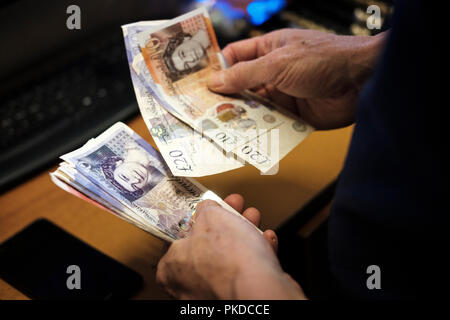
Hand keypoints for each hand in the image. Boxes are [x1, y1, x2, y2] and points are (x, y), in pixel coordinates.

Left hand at [156, 194, 305, 298]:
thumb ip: (206, 209)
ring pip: (230, 257)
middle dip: (227, 221)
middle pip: (208, 245)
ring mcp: (216, 292)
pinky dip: (257, 254)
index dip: (197, 216)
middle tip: (236, 207)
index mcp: (172, 267)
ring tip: (253, 218)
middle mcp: (190, 285)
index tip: (210, 206)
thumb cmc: (229, 258)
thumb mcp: (212, 215)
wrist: (260, 289)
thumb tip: (208, 208)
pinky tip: (265, 240)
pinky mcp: (240, 296)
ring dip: (245, 233)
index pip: (178, 238)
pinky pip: (247, 271)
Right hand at [208, 29, 385, 128]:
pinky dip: (257, 131)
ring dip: (238, 118)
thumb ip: (245, 75)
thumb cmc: (323, 59)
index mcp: (267, 51)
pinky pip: (269, 124)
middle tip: (201, 113)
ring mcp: (282, 95)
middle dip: (223, 99)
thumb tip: (215, 81)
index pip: (233, 58)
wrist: (361, 82)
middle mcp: (272, 73)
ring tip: (216, 129)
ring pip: (253, 108)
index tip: (196, 85)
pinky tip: (242, 139)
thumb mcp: (278, 64)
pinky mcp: (292, 116)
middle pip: (240, 86)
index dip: (215, 69)